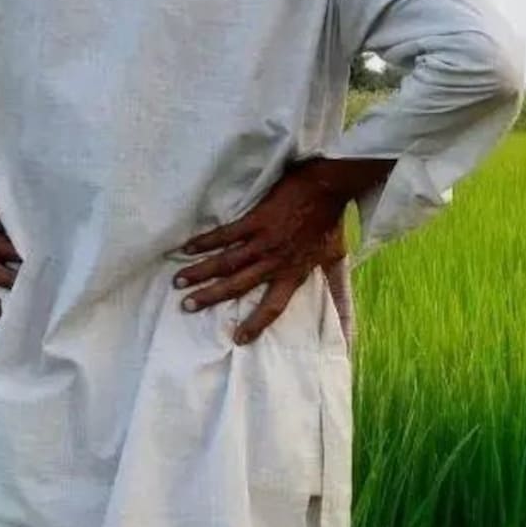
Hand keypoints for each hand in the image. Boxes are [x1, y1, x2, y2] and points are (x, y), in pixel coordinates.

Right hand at [174, 163, 359, 344]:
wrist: (328, 187)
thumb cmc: (331, 221)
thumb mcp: (334, 257)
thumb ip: (333, 281)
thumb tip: (346, 305)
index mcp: (294, 273)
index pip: (273, 307)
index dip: (256, 323)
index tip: (238, 339)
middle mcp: (275, 262)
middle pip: (238, 286)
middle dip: (210, 297)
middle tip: (186, 306)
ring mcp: (264, 241)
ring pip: (226, 262)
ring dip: (201, 273)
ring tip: (179, 283)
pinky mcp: (256, 220)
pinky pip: (226, 234)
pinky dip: (205, 242)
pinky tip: (187, 249)